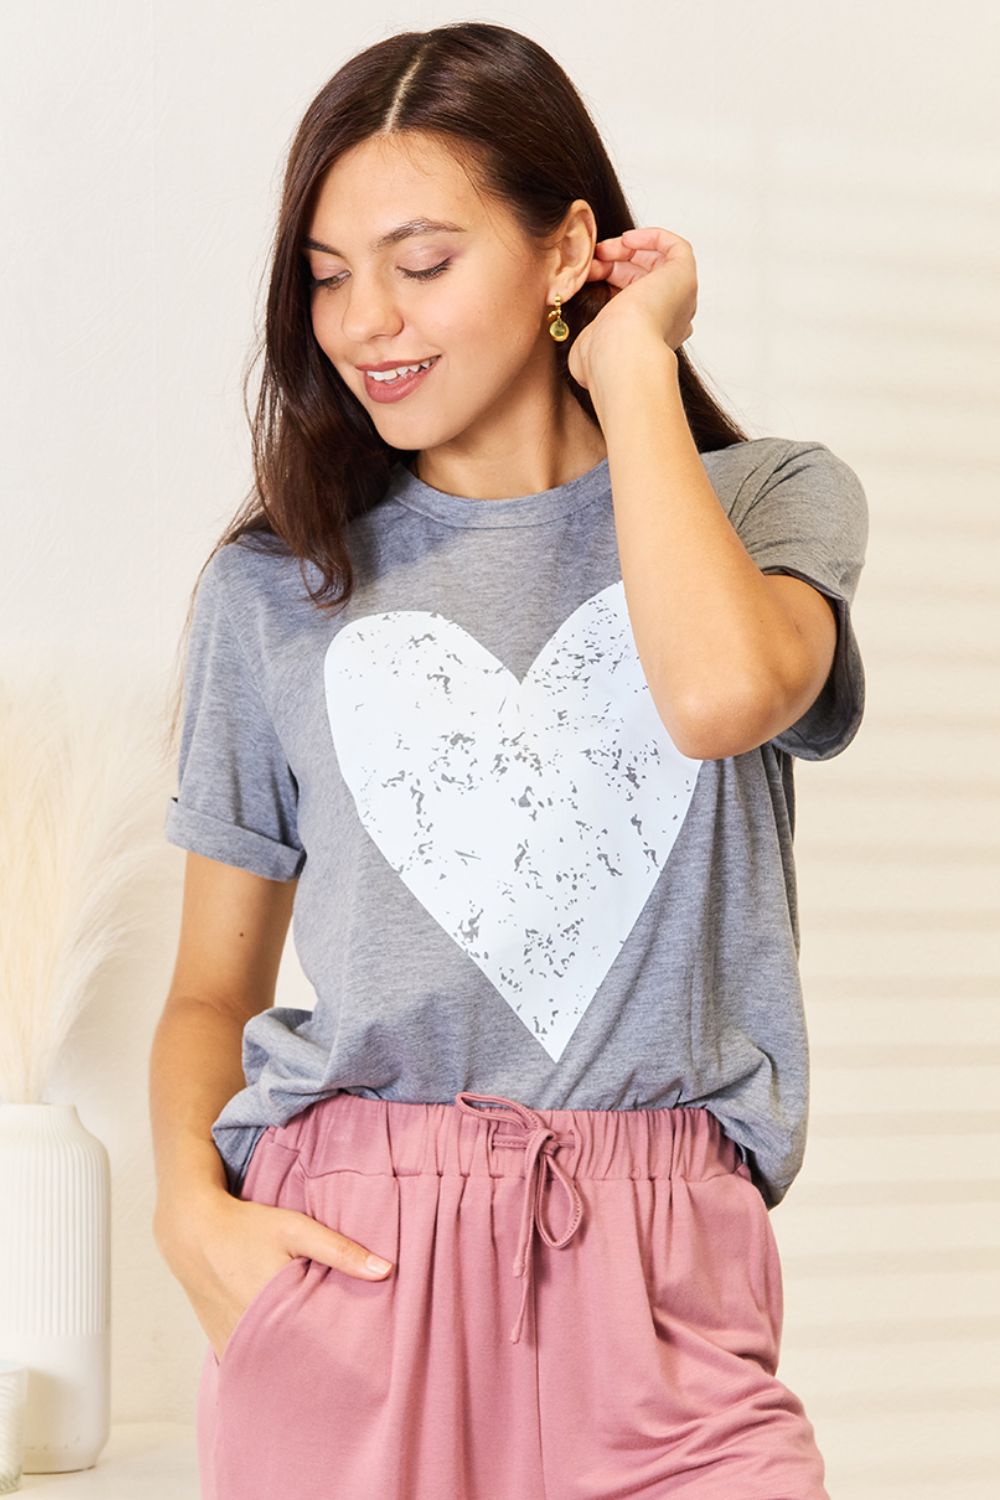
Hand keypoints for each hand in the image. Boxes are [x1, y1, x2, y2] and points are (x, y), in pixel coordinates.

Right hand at [154, 1188, 393, 1364]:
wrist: (192, 1232)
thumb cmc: (247, 1227)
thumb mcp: (295, 1228)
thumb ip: (340, 1250)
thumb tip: (386, 1270)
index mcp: (274, 1308)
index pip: (317, 1347)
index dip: (341, 1355)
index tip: (364, 1360)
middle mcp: (251, 1334)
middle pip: (295, 1362)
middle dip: (319, 1365)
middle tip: (347, 1369)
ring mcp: (233, 1344)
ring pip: (271, 1367)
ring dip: (292, 1367)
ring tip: (319, 1369)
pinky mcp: (222, 1345)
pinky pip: (251, 1363)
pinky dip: (268, 1363)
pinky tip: (285, 1361)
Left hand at [567, 226, 696, 390]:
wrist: (621, 353)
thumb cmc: (604, 355)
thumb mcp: (590, 343)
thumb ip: (589, 336)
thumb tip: (576, 341)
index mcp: (651, 336)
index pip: (635, 297)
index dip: (610, 280)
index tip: (587, 275)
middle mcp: (670, 318)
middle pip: (645, 277)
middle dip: (615, 263)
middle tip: (593, 260)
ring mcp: (680, 297)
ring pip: (658, 262)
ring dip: (629, 250)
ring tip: (603, 250)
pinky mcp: (685, 277)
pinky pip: (675, 247)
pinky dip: (652, 237)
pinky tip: (627, 240)